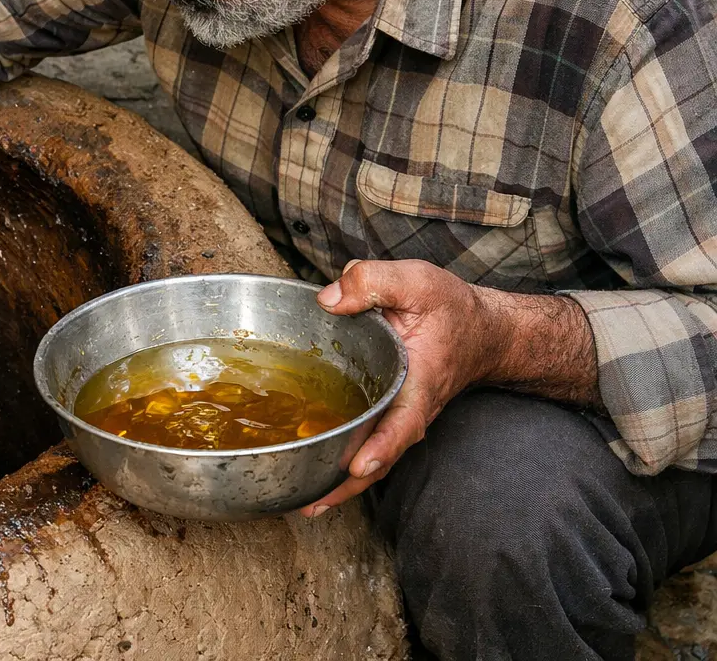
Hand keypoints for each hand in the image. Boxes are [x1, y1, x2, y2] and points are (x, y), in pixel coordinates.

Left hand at [299, 259, 503, 516]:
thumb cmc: (451, 308)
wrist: (482, 330)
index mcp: (419, 379)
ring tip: (303, 503)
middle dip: (349, 483)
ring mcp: (401, 417)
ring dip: (341, 482)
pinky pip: (368, 444)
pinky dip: (342, 463)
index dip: (381, 446)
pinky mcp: (389, 415)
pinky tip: (310, 474)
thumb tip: (328, 302)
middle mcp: (412, 408)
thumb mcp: (416, 282)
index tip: (359, 467)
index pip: (403, 421)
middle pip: (382, 454)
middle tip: (312, 504)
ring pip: (373, 457)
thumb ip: (372, 282)